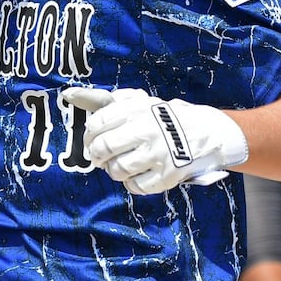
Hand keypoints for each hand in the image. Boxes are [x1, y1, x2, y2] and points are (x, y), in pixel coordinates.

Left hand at [60, 87, 248, 194]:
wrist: (207, 133)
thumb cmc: (167, 118)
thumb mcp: (143, 101)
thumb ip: (114, 101)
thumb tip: (73, 94)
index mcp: (136, 109)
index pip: (97, 123)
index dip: (88, 135)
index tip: (91, 140)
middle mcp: (145, 130)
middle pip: (103, 148)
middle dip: (96, 155)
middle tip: (99, 158)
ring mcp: (156, 154)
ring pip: (117, 170)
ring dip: (113, 170)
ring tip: (118, 166)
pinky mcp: (166, 176)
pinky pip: (135, 186)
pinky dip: (131, 183)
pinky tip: (136, 175)